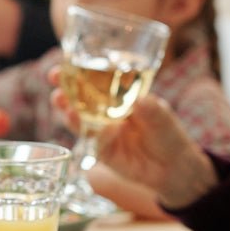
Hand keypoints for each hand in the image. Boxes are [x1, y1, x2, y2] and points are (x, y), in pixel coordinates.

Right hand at [48, 68, 215, 206]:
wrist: (173, 167)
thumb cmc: (168, 134)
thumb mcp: (163, 116)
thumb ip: (151, 109)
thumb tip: (140, 101)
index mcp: (116, 97)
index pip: (91, 82)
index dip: (75, 72)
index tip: (63, 63)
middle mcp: (104, 114)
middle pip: (77, 100)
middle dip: (63, 90)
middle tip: (55, 82)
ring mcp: (101, 133)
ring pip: (79, 121)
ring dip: (70, 113)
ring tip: (65, 106)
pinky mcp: (104, 152)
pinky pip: (97, 143)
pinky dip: (100, 136)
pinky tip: (105, 131)